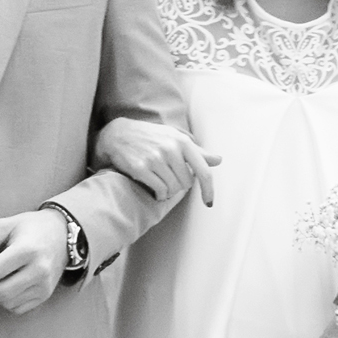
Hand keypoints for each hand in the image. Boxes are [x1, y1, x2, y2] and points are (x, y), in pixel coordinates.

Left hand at [0, 208, 69, 314]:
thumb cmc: (33, 227)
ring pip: (8, 302)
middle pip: (1, 291)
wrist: (63, 234)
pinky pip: (19, 308)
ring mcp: (44, 285)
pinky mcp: (45, 294)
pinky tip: (2, 289)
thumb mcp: (7, 225)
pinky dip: (5, 302)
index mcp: (28, 250)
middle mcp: (39, 270)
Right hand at [93, 116, 218, 207]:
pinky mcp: (141, 168)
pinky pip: (159, 190)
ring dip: (168, 191)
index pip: (203, 170)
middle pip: (186, 184)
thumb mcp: (175, 138)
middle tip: (171, 180)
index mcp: (182, 141)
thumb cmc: (150, 137)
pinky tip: (155, 190)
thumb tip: (218, 160)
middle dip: (180, 186)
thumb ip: (197, 152)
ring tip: (162, 184)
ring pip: (173, 189)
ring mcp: (155, 158)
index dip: (208, 189)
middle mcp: (170, 149)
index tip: (209, 202)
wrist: (118, 134)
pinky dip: (159, 194)